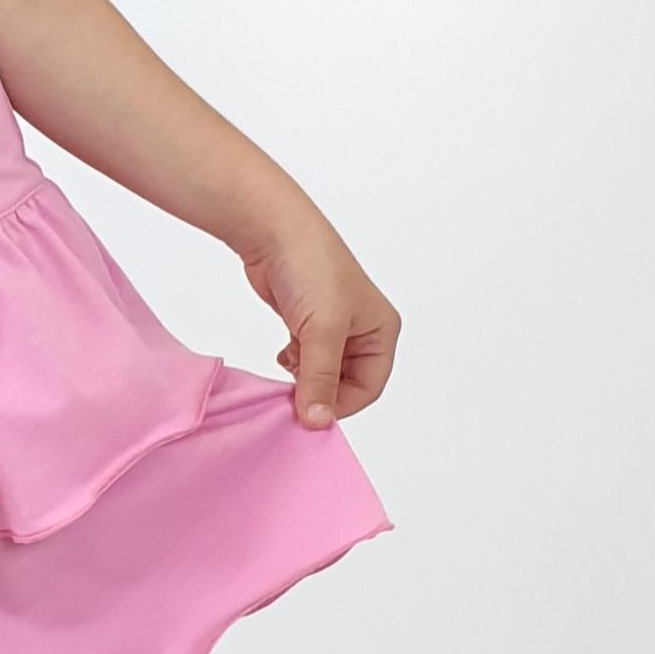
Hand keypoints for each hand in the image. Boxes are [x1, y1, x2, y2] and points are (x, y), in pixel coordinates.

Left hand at [238, 209, 400, 428]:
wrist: (273, 232)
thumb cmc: (310, 270)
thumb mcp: (322, 330)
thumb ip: (320, 378)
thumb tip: (316, 420)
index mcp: (381, 330)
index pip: (369, 386)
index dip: (341, 403)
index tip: (310, 411)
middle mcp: (362, 331)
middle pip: (346, 383)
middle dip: (320, 390)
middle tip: (294, 392)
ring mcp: (333, 327)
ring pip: (323, 372)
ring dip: (305, 377)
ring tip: (290, 363)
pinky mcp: (306, 323)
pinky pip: (306, 359)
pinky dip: (294, 364)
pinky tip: (283, 354)